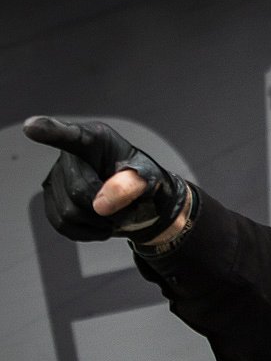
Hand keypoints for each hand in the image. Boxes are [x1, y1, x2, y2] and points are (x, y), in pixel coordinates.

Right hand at [22, 117, 188, 242]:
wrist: (139, 199)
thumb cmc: (141, 180)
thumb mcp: (148, 178)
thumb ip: (131, 185)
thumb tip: (100, 205)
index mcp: (95, 139)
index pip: (69, 135)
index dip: (49, 130)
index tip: (32, 127)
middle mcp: (68, 155)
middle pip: (78, 191)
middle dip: (106, 208)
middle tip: (125, 208)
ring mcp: (56, 176)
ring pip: (68, 213)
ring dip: (97, 223)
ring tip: (113, 214)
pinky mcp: (52, 198)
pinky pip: (62, 225)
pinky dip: (86, 232)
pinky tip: (99, 224)